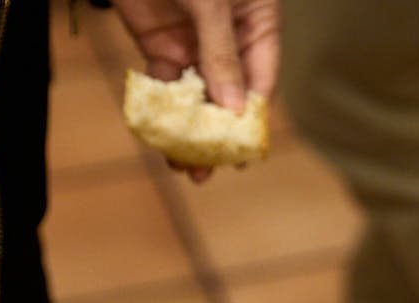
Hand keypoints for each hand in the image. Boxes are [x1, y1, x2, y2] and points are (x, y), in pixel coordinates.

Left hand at [110, 0, 280, 180]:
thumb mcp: (211, 3)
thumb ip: (221, 53)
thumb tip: (235, 109)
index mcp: (258, 25)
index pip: (261, 81)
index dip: (251, 117)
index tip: (241, 151)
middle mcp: (229, 39)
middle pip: (229, 96)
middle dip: (217, 133)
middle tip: (208, 169)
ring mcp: (193, 42)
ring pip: (195, 96)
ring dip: (188, 131)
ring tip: (182, 166)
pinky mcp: (158, 42)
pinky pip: (162, 83)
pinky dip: (159, 109)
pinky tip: (157, 135)